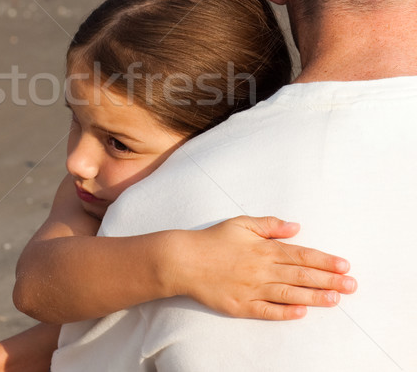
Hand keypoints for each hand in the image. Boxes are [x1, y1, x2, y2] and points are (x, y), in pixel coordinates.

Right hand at [170, 216, 356, 319]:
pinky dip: (286, 313)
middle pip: (301, 276)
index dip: (324, 261)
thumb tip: (296, 226)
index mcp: (263, 249)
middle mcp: (261, 270)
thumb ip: (269, 225)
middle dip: (329, 280)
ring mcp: (252, 289)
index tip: (344, 265)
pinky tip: (302, 312)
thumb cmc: (213, 239)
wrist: (184, 260)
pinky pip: (268, 311)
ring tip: (336, 300)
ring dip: (315, 298)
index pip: (300, 255)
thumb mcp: (241, 223)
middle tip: (352, 286)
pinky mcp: (241, 306)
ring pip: (290, 295)